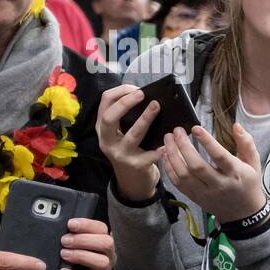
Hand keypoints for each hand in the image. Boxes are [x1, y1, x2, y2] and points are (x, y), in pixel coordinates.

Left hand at [58, 218, 115, 269]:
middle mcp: (106, 258)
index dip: (87, 225)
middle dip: (84, 240)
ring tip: (64, 255)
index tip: (70, 224)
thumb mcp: (76, 250)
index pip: (102, 229)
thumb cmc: (76, 268)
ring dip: (81, 256)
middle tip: (64, 241)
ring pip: (102, 262)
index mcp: (102, 245)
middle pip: (107, 243)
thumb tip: (57, 223)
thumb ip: (72, 238)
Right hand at [96, 84, 161, 201]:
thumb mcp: (121, 133)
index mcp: (102, 128)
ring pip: (133, 135)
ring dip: (146, 119)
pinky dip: (159, 147)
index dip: (120, 92)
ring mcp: (120, 154)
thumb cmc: (131, 150)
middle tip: (143, 94)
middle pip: (110, 118)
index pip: (104, 103)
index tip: (137, 88)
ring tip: (157, 107)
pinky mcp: (136, 165)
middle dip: (126, 103)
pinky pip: (149, 154)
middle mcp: (107, 140)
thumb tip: (149, 97)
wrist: (133, 181)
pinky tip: (167, 142)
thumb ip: (128, 118)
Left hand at [160, 123, 265, 223]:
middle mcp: (219, 184)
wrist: (243, 213)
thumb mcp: (254, 163)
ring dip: (172, 155)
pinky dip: (168, 168)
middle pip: (196, 166)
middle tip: (177, 131)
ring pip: (183, 175)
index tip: (195, 128)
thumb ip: (246, 143)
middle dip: (183, 146)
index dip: (207, 142)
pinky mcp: (194, 197)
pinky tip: (165, 154)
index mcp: (235, 174)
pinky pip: (177, 183)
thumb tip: (236, 126)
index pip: (220, 157)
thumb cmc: (248, 183)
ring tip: (167, 139)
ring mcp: (205, 193)